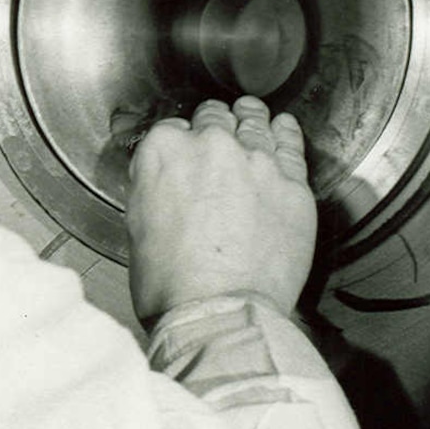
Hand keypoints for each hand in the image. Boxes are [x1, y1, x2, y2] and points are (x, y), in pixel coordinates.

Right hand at [126, 95, 316, 325]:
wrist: (218, 312)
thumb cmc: (171, 284)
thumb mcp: (136, 226)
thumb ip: (153, 188)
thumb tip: (165, 182)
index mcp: (164, 152)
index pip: (172, 128)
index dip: (180, 142)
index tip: (186, 153)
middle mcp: (211, 145)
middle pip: (215, 119)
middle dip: (214, 127)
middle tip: (217, 138)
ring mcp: (257, 161)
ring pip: (255, 122)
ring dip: (250, 118)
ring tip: (252, 116)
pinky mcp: (292, 184)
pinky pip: (291, 145)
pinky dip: (286, 132)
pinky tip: (284, 127)